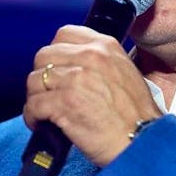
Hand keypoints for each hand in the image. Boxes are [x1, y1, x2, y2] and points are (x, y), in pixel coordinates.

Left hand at [23, 25, 161, 166]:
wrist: (143, 142)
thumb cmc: (136, 116)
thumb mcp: (125, 73)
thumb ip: (99, 62)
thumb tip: (71, 66)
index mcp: (105, 46)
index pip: (64, 34)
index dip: (55, 53)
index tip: (56, 68)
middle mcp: (90, 57)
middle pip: (44, 55)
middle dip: (42, 76)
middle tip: (48, 92)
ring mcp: (76, 79)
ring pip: (34, 80)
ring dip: (35, 97)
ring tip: (44, 112)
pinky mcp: (64, 103)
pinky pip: (33, 105)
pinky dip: (32, 117)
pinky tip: (41, 124)